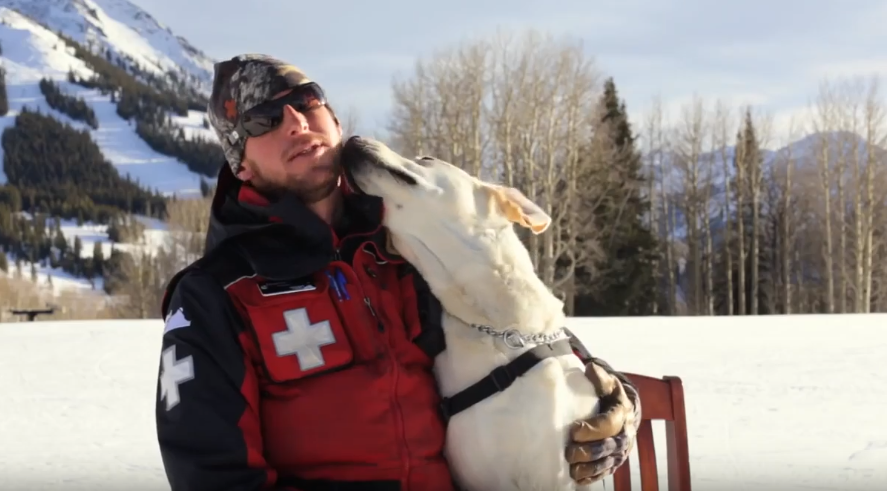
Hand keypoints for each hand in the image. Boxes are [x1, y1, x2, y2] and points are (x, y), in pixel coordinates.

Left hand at [565, 360, 640, 484]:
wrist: (625, 410)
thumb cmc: (610, 395)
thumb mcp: (608, 383)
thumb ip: (600, 378)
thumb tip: (591, 369)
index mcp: (622, 413)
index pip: (609, 423)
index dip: (593, 428)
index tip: (574, 430)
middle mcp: (625, 434)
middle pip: (608, 446)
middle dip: (589, 451)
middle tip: (569, 452)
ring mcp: (621, 450)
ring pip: (607, 462)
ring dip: (590, 467)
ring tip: (572, 469)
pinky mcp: (615, 461)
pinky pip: (606, 471)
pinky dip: (593, 476)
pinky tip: (578, 479)